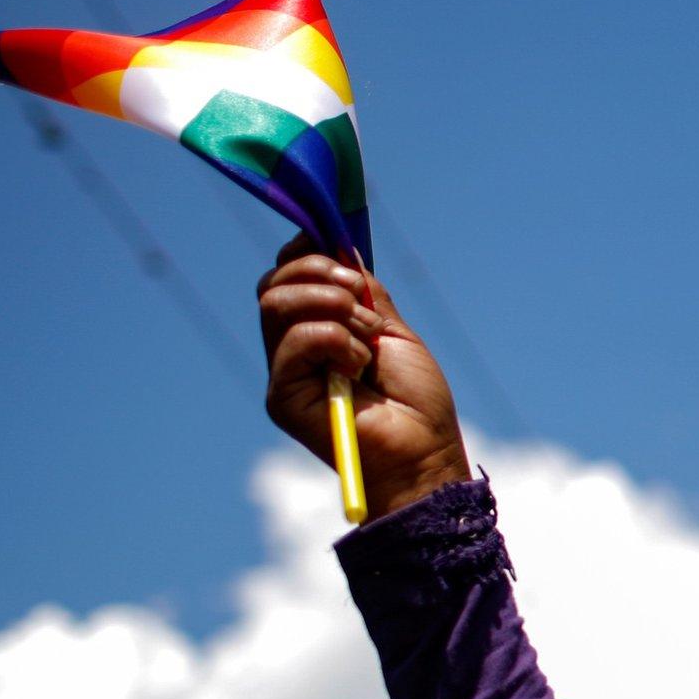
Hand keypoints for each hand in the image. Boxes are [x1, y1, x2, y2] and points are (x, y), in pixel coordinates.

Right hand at [259, 233, 471, 519]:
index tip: (337, 247)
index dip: (305, 252)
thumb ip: (365, 294)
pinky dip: (335, 340)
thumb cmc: (416, 400)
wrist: (424, 451)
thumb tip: (343, 251)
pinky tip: (359, 366)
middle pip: (274, 285)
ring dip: (331, 306)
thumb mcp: (393, 332)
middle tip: (359, 294)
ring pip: (276, 305)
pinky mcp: (283, 397)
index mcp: (317, 330)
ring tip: (369, 336)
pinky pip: (295, 340)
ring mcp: (285, 373)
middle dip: (318, 273)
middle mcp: (293, 350)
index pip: (287, 277)